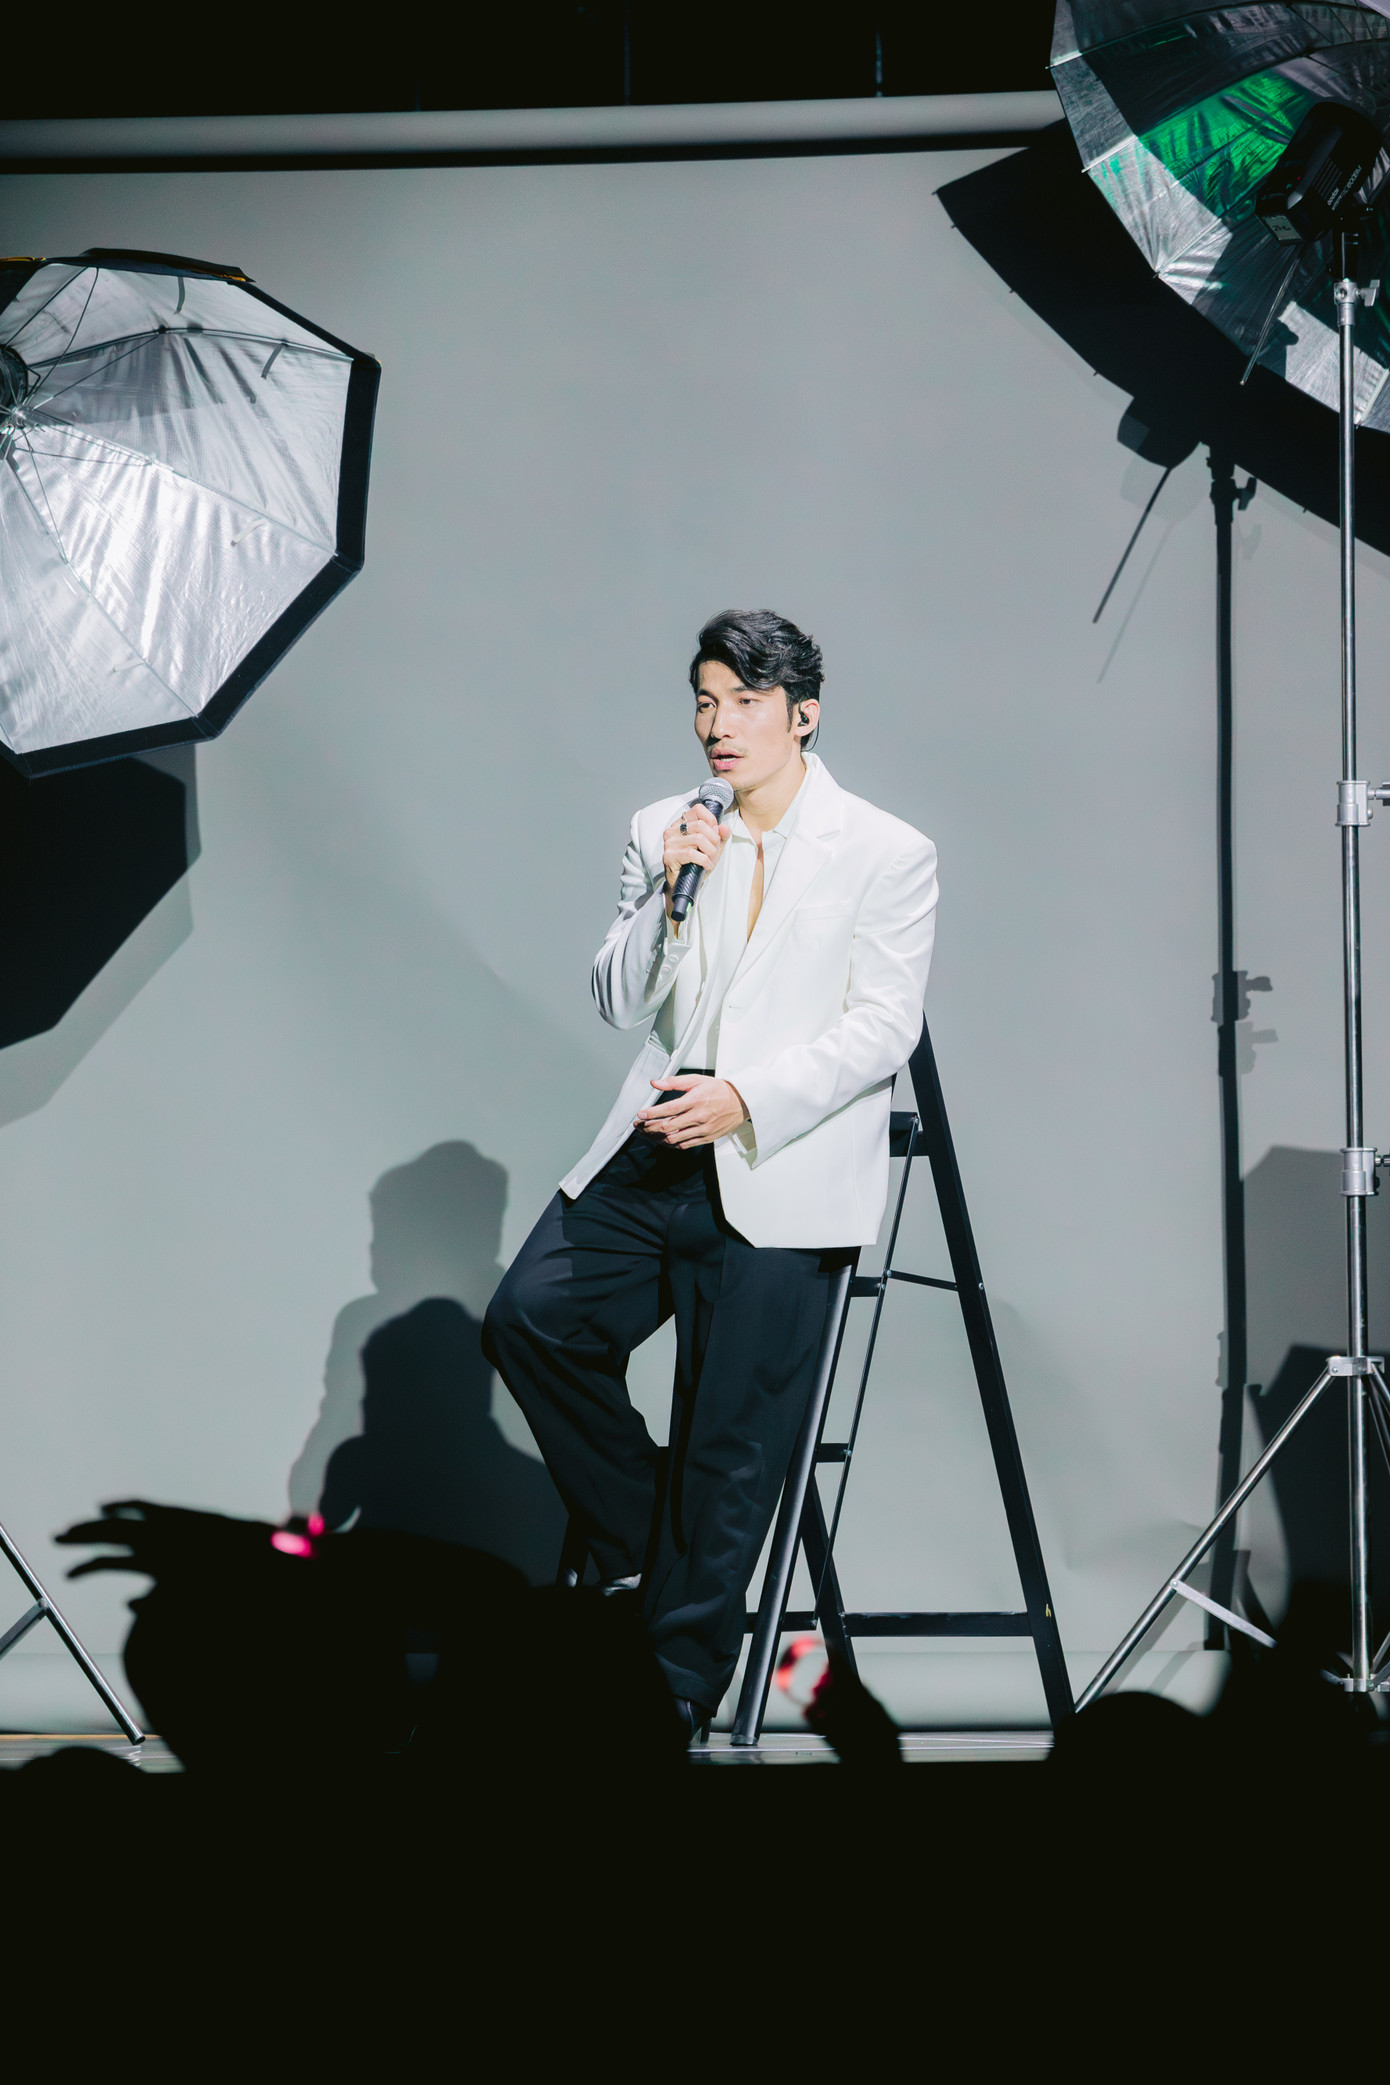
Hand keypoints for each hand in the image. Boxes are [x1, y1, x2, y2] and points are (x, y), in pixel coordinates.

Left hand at [634, 1076, 749, 1147]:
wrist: (741, 1102)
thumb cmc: (719, 1090)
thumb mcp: (697, 1080)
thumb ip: (675, 1081)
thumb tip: (656, 1083)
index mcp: (695, 1100)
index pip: (669, 1109)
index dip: (652, 1113)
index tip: (640, 1115)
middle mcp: (698, 1117)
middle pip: (668, 1127)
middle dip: (649, 1127)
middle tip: (639, 1125)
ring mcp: (702, 1130)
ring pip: (673, 1139)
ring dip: (656, 1137)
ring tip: (646, 1133)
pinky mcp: (706, 1138)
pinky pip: (684, 1145)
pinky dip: (670, 1144)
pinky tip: (662, 1140)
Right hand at [662, 803, 729, 918]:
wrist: (685, 884)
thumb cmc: (696, 863)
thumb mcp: (713, 847)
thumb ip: (721, 836)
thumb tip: (724, 828)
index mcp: (682, 823)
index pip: (698, 810)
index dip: (711, 820)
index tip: (715, 834)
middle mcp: (673, 830)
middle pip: (701, 825)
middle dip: (714, 840)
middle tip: (714, 851)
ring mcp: (669, 843)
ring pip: (698, 839)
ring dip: (710, 852)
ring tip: (710, 860)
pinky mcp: (669, 856)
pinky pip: (692, 854)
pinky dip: (704, 860)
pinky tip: (705, 865)